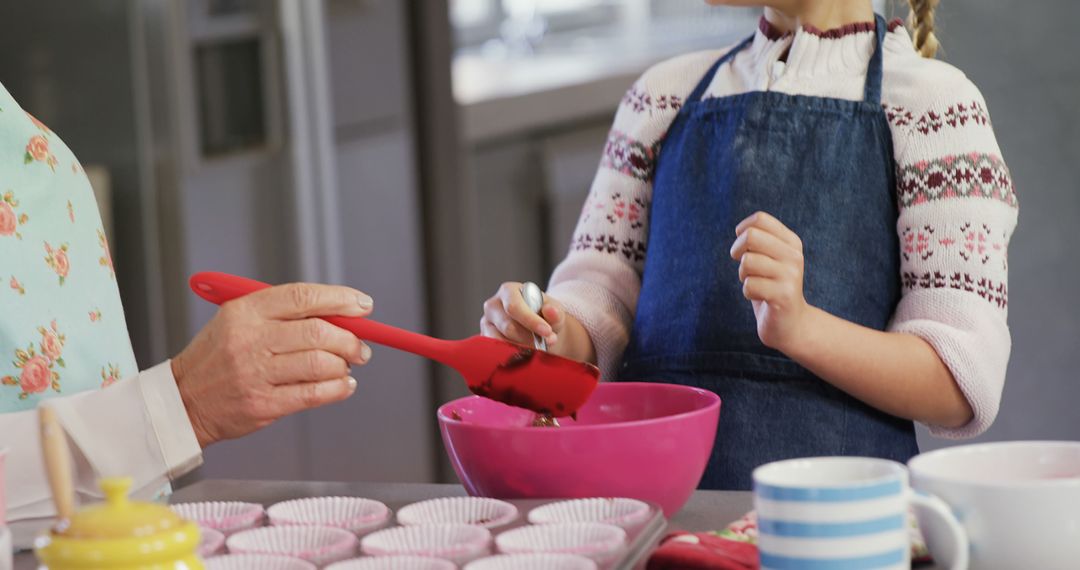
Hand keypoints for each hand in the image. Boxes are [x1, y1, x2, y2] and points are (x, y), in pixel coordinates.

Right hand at [171, 283, 373, 446]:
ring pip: (321, 364)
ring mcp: (256, 374)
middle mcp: (251, 340)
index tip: (363, 305)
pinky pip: (314, 394)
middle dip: (350, 339)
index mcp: (245, 311)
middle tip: (361, 347)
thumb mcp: (239, 321)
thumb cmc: (219, 357)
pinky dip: (338, 389)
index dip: (340, 299)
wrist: (183, 401)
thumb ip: (284, 315)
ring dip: (344, 365)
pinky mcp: (263, 404)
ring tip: (346, 367)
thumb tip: (342, 316)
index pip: (303, 297)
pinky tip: (343, 385)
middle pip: (318, 332)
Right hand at [480, 282, 564, 347]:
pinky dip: (513, 355)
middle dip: (530, 338)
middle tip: (548, 342)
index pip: (514, 306)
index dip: (530, 320)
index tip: (547, 332)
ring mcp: (486, 323)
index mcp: (508, 291)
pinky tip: (526, 354)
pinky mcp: (486, 340)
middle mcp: (493, 305)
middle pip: (508, 327)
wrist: (538, 329)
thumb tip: (551, 311)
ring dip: (523, 348)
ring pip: (501, 342)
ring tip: (539, 348)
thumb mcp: (554, 311)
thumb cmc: (544, 316)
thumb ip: (554, 311)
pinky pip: (496, 351)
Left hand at [730, 212, 810, 351]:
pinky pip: (749, 285)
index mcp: (791, 242)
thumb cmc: (771, 287)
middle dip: (737, 250)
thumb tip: (742, 231)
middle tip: (743, 265)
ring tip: (754, 283)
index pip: (760, 219)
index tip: (743, 247)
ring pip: (747, 262)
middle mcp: (794, 255)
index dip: (742, 230)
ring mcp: (790, 275)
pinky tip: (759, 297)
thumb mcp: (768, 259)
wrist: (791, 324)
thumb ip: (759, 242)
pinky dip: (747, 292)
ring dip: (743, 275)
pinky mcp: (783, 295)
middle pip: (752, 236)